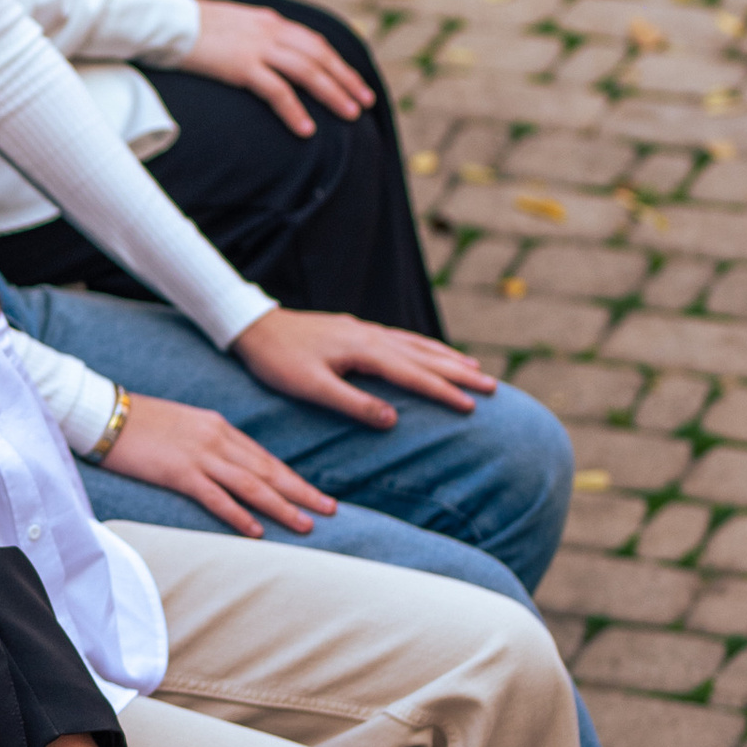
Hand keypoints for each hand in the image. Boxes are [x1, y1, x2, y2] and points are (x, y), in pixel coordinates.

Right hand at [99, 393, 336, 538]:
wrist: (103, 413)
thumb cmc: (139, 420)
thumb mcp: (184, 425)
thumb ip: (208, 443)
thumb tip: (228, 465)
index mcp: (220, 427)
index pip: (265, 457)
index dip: (293, 478)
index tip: (315, 494)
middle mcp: (217, 440)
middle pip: (268, 471)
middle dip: (302, 492)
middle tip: (330, 510)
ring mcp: (199, 456)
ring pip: (251, 485)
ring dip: (281, 506)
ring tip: (305, 524)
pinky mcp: (178, 472)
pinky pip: (215, 497)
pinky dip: (238, 515)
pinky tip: (256, 531)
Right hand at [182, 0, 372, 135]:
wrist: (164, 20)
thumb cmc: (190, 27)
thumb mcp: (231, 26)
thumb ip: (253, 36)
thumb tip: (266, 56)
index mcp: (269, 21)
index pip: (314, 42)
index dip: (337, 63)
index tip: (353, 81)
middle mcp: (270, 31)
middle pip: (320, 56)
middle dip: (346, 79)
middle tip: (365, 102)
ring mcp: (257, 47)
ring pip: (307, 72)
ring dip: (332, 94)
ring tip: (350, 115)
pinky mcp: (241, 66)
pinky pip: (277, 91)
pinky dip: (295, 110)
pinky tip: (307, 129)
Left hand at [234, 309, 496, 431]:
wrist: (253, 327)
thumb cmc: (278, 361)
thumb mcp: (311, 387)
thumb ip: (352, 403)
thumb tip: (393, 419)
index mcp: (364, 351)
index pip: (414, 375)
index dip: (444, 391)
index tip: (472, 407)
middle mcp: (371, 336)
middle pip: (424, 356)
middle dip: (460, 373)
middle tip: (493, 388)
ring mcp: (365, 330)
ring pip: (416, 344)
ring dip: (448, 358)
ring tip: (476, 370)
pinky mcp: (356, 330)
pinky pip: (401, 338)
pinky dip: (424, 346)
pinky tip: (431, 352)